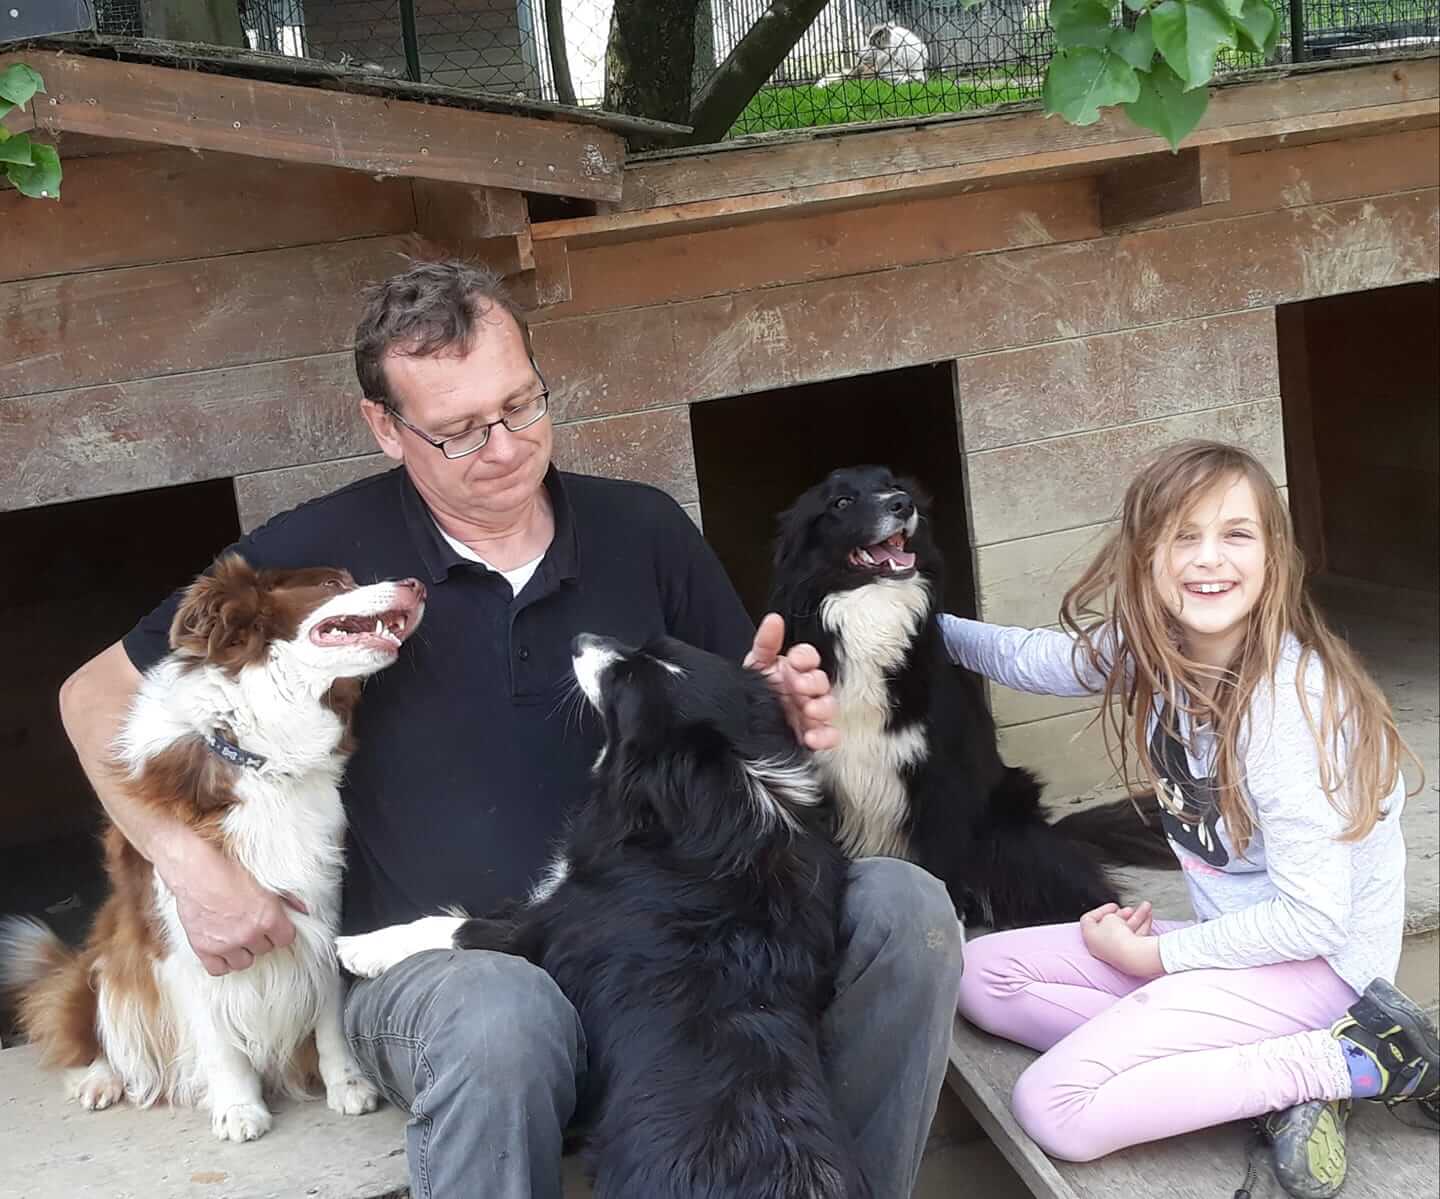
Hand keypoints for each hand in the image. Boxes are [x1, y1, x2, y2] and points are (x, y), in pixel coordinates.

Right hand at [158, 830, 307, 975]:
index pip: (285, 939)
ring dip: (243, 952)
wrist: (196, 871)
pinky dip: (222, 962)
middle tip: (252, 926)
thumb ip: (288, 899)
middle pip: (265, 949)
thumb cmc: (228, 870)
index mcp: (268, 918)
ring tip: (238, 937)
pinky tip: (223, 950)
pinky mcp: (204, 948)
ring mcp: (226, 944)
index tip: (274, 927)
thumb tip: (304, 909)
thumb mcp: (265, 881)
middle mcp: (249, 934)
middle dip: (261, 939)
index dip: (280, 932)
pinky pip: (218, 969)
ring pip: (244, 962)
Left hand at [744, 613, 838, 750]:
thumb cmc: (755, 692)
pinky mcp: (813, 736)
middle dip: (813, 682)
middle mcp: (806, 690)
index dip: (805, 657)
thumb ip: (765, 643)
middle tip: (799, 686)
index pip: (809, 657)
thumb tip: (774, 619)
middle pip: (821, 681)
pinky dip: (825, 737)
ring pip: (829, 706)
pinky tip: (811, 738)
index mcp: (795, 670)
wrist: (743, 726)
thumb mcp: (756, 665)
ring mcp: (812, 713)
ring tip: (809, 710)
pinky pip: (829, 736)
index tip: (795, 661)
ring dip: (823, 707)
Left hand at [1079, 901, 1163, 978]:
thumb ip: (1110, 915)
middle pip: (1111, 926)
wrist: (1133, 956)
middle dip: (1123, 914)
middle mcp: (1101, 946)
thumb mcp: (1110, 918)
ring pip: (1126, 931)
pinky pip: (1134, 938)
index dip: (1102, 910)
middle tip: (1130, 909)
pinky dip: (1142, 926)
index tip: (1115, 906)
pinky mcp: (1129, 955)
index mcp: (1090, 936)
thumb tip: (1115, 921)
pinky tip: (1149, 916)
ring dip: (1136, 917)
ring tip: (1146, 907)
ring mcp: (1116, 951)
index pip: (1090, 920)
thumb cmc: (1116, 937)